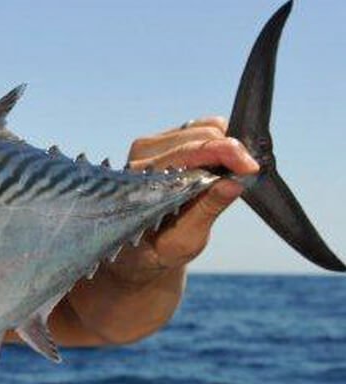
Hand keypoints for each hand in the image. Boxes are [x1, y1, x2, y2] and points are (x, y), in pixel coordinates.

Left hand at [109, 116, 259, 283]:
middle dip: (229, 152)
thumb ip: (206, 210)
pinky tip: (216, 165)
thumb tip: (234, 182)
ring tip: (227, 173)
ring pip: (201, 128)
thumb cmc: (157, 250)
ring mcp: (147, 147)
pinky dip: (215, 142)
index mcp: (141, 183)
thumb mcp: (183, 242)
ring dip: (222, 147)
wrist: (137, 250)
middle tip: (242, 174)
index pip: (187, 154)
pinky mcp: (158, 143)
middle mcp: (140, 159)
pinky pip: (197, 129)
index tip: (250, 167)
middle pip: (199, 135)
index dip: (225, 154)